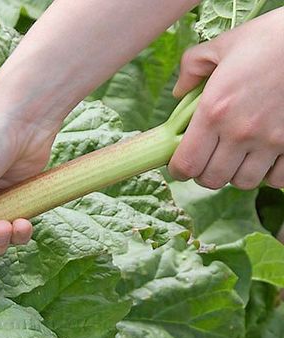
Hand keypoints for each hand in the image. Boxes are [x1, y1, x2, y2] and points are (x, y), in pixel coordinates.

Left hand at [168, 8, 283, 189]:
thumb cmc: (269, 39)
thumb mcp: (223, 45)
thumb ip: (192, 67)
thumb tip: (179, 90)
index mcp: (214, 111)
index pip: (186, 164)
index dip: (179, 169)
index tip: (182, 164)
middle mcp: (240, 131)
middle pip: (212, 179)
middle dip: (205, 173)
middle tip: (209, 160)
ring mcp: (271, 140)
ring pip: (243, 182)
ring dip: (236, 174)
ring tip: (237, 158)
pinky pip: (277, 179)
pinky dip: (269, 174)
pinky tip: (266, 159)